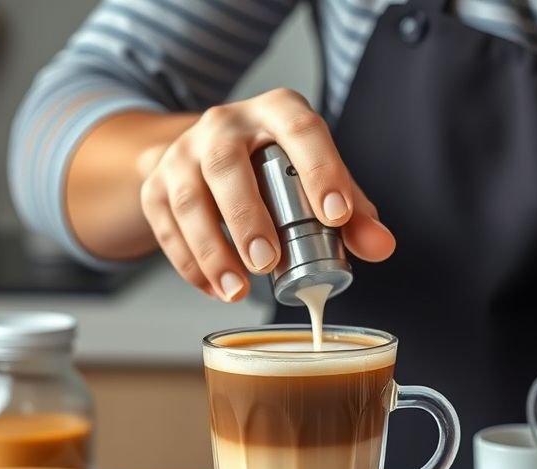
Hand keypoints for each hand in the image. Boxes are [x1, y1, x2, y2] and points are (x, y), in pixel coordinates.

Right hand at [138, 88, 394, 300]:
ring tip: (238, 289)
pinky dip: (190, 264)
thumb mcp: (317, 175)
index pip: (299, 130)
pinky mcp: (156, 185)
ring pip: (188, 199)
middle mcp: (224, 124)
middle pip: (226, 165)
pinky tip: (216, 289)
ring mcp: (183, 153)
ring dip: (212, 250)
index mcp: (276, 112)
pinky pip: (166, 226)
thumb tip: (381, 245)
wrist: (208, 153)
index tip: (336, 215)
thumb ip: (354, 211)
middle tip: (269, 263)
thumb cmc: (275, 167)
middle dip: (247, 218)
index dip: (320, 170)